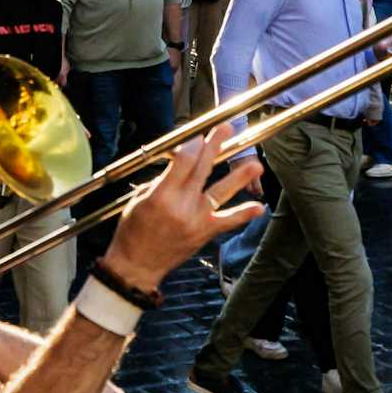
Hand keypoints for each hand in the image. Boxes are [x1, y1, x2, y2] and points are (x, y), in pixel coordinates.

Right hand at [104, 127, 263, 292]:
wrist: (137, 265)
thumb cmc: (132, 231)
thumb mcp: (139, 200)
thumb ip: (161, 181)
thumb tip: (180, 163)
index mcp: (161, 196)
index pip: (184, 162)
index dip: (192, 145)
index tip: (196, 137)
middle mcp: (182, 206)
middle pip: (203, 169)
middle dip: (215, 145)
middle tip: (227, 127)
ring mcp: (196, 220)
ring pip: (221, 192)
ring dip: (239, 177)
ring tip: (256, 165)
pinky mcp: (205, 232)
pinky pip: (227, 222)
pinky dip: (243, 215)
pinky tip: (259, 208)